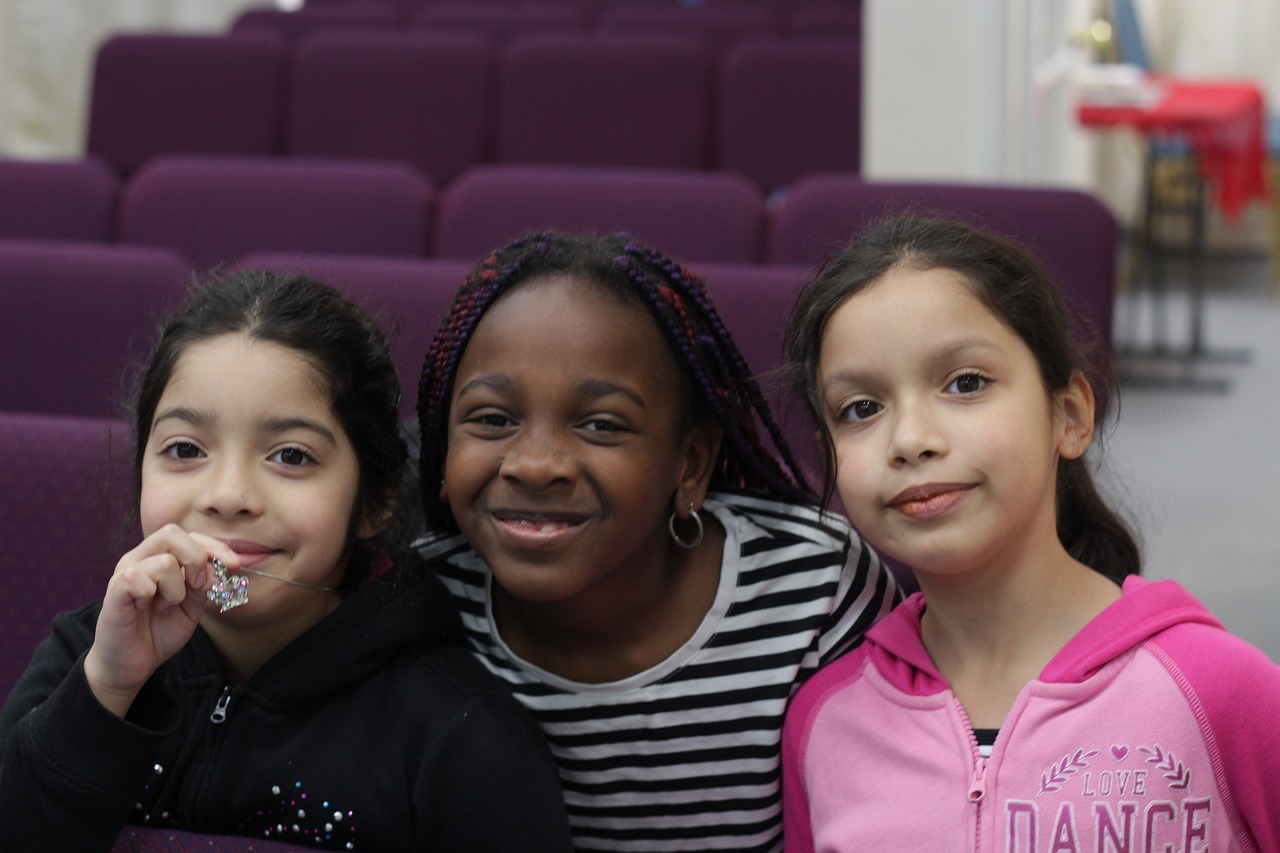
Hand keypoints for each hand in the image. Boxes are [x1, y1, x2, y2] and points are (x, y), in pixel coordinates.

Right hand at [83, 525, 238, 717]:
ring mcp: (125, 573)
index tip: (235, 565)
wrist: (130, 665)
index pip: (189, 536)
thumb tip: (218, 567)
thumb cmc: (158, 631)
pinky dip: (151, 592)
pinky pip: (136, 578)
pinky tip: (148, 605)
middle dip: (197, 558)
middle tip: (197, 587)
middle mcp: (139, 559)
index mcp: (158, 558)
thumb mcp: (191, 606)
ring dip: (176, 588)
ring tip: (167, 605)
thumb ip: (204, 584)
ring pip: (164, 561)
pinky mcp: (114, 593)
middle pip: (172, 533)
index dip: (215, 546)